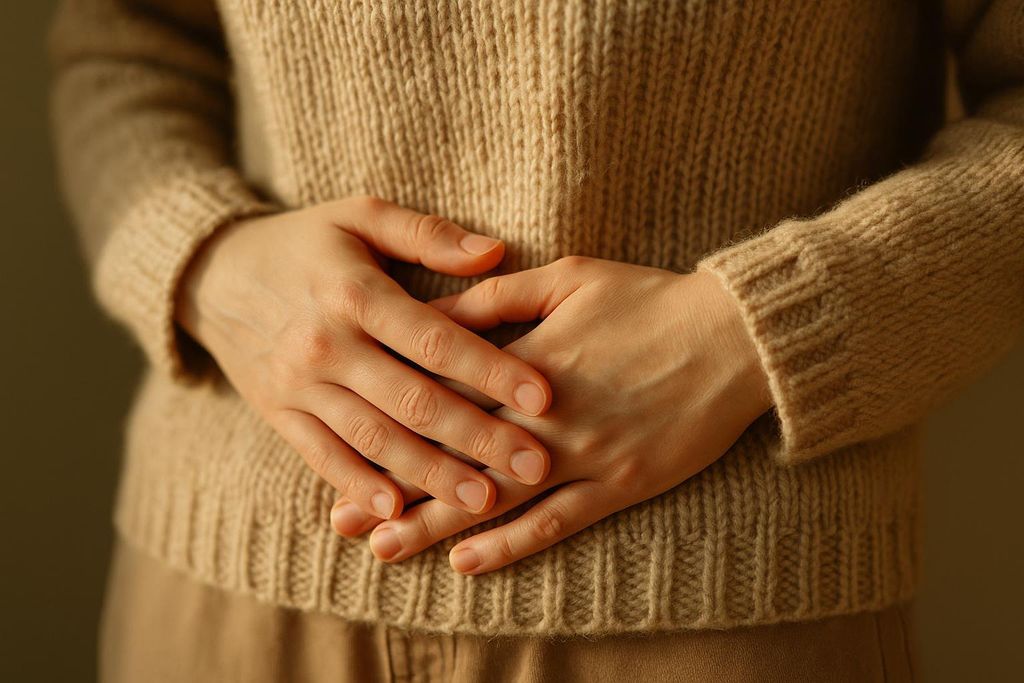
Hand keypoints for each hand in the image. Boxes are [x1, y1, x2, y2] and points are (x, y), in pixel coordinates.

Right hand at [175, 197, 553, 520]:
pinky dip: (359, 487)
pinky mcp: (280, 415)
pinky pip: (322, 458)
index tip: (544, 397)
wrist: (213, 275)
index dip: (491, 369)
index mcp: (355, 293)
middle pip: (413, 401)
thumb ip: (427, 233)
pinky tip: (399, 512)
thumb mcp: (359, 215)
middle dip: (478, 437)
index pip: (434, 340)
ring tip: (483, 501)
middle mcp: (327, 344)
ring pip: (374, 438)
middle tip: (534, 465)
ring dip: (430, 475)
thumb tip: (497, 252)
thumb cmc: (303, 243)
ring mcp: (300, 386)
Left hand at [331, 256, 771, 572]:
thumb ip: (496, 298)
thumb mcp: (569, 277)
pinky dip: (512, 545)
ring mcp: (585, 457)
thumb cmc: (650, 299)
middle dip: (398, 492)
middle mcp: (548, 419)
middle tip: (345, 521)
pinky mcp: (620, 485)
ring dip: (438, 526)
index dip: (394, 433)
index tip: (346, 454)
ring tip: (386, 549)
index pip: (447, 404)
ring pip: (497, 501)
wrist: (736, 339)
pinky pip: (559, 523)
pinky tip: (468, 562)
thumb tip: (433, 312)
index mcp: (528, 364)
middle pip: (458, 461)